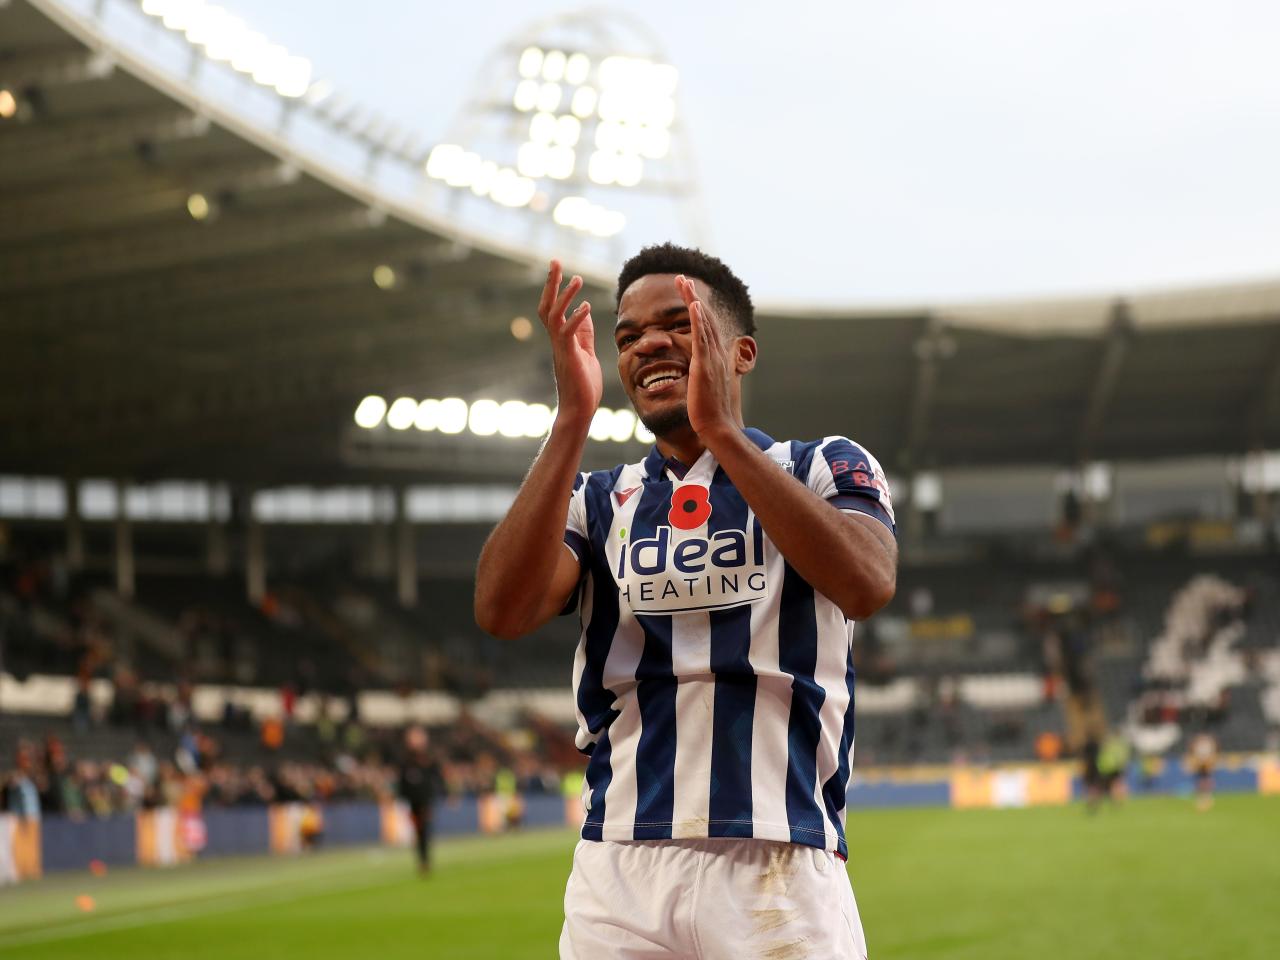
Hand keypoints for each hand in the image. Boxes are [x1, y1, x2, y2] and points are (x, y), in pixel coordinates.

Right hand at [538, 260, 602, 427]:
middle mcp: (557, 340)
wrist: (579, 410)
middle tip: (555, 260)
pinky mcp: (569, 356)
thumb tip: (584, 311)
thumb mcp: (586, 352)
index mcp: (561, 338)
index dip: (555, 288)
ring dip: (565, 296)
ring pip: (555, 316)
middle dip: (551, 283)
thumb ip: (584, 332)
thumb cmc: (583, 385)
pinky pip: (569, 334)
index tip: (559, 268)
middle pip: (547, 306)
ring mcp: (561, 348)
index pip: (554, 308)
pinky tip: (586, 307)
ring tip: (577, 278)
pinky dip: (577, 319)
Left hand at [675, 274, 737, 438]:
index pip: (704, 327)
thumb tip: (698, 374)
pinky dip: (698, 319)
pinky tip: (693, 304)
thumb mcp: (705, 388)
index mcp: (714, 358)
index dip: (696, 309)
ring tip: (683, 282)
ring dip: (692, 299)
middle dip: (692, 296)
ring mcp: (712, 358)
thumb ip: (702, 376)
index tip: (687, 294)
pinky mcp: (705, 365)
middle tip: (682, 278)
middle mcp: (716, 353)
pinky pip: (701, 337)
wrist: (717, 426)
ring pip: (702, 322)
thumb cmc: (709, 413)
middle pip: (704, 318)